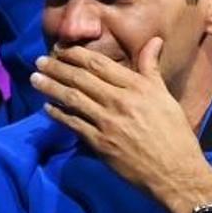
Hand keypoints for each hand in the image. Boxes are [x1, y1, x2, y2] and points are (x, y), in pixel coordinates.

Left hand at [32, 39, 211, 212]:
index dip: (76, 54)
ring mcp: (108, 122)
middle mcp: (120, 101)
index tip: (61, 49)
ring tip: (35, 79)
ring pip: (72, 99)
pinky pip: (73, 124)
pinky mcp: (100, 143)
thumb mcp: (166, 96)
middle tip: (39, 61)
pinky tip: (47, 108)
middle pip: (81, 78)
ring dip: (50, 87)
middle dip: (57, 67)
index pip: (99, 64)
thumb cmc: (175, 134)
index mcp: (138, 87)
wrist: (176, 172)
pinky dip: (58, 114)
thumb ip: (152, 68)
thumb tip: (154, 40)